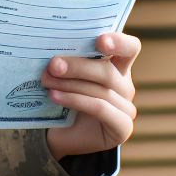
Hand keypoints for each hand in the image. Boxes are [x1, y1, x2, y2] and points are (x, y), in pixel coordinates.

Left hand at [43, 32, 139, 160]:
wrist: (62, 135)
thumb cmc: (64, 98)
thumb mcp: (66, 76)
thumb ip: (67, 62)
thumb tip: (51, 51)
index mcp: (117, 66)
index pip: (129, 48)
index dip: (119, 42)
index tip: (99, 41)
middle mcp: (125, 85)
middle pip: (107, 71)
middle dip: (77, 66)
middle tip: (53, 65)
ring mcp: (127, 107)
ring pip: (101, 90)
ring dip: (70, 84)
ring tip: (47, 81)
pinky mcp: (122, 127)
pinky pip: (100, 109)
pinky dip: (76, 100)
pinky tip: (55, 96)